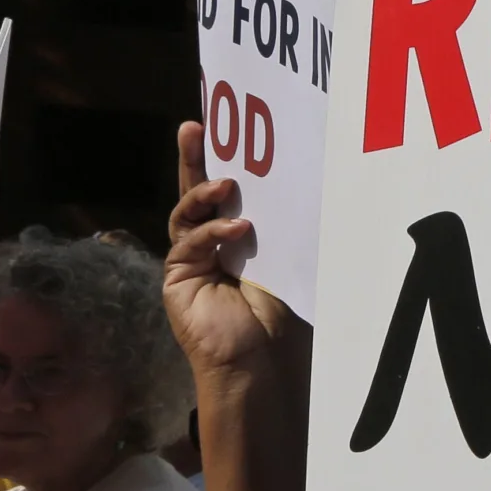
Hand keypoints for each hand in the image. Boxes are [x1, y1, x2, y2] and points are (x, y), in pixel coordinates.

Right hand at [164, 120, 293, 378]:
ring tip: (227, 183)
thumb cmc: (282, 318)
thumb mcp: (290, 261)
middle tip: (192, 127)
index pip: (230, 194)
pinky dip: (212, 232)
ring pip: (186, 212)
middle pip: (197, 192)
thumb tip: (312, 187)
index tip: (226, 129)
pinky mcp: (178, 278)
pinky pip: (189, 243)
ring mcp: (190, 260)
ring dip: (202, 191)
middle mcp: (209, 245)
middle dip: (193, 158)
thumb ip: (286, 228)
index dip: (224, 162)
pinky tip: (238, 229)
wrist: (259, 363)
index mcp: (237, 239)